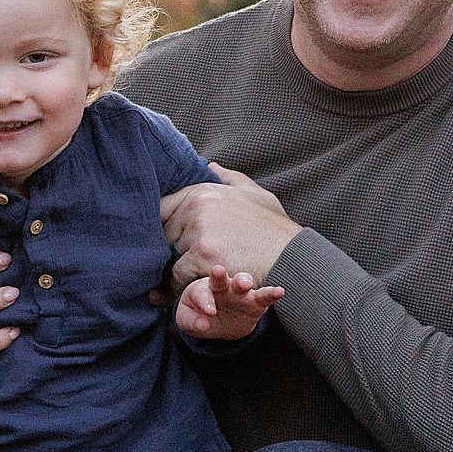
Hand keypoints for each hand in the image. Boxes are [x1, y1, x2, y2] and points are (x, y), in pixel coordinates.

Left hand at [161, 167, 300, 293]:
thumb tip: (210, 166)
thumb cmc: (274, 230)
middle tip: (188, 260)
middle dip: (172, 247)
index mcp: (204, 190)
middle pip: (163, 231)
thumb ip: (229, 179)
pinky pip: (177, 274)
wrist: (290, 258)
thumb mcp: (256, 194)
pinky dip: (183, 284)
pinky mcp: (201, 255)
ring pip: (170, 254)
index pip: (163, 206)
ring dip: (179, 266)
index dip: (165, 225)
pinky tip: (196, 285)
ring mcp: (198, 230)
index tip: (173, 239)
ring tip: (196, 273)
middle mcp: (197, 205)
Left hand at [175, 265, 285, 341]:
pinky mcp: (255, 303)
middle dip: (219, 275)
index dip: (204, 301)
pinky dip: (271, 294)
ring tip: (245, 284)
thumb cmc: (201, 316)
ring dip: (243, 281)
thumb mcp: (189, 321)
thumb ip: (191, 322)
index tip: (208, 312)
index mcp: (203, 288)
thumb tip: (202, 325)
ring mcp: (240, 293)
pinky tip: (279, 291)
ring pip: (243, 282)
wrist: (221, 323)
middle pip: (220, 279)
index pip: (201, 292)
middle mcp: (222, 287)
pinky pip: (264, 297)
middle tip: (218, 271)